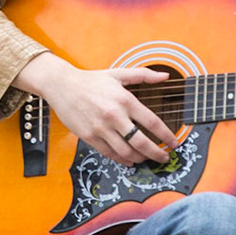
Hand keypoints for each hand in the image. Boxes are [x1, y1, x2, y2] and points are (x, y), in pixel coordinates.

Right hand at [15, 52, 175, 165]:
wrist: (61, 85)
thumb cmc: (91, 80)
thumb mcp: (118, 73)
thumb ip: (143, 75)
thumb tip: (165, 76)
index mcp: (125, 100)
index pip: (152, 122)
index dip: (166, 135)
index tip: (174, 142)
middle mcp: (114, 116)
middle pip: (141, 142)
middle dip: (157, 153)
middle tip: (164, 157)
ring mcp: (101, 128)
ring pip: (126, 152)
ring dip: (140, 159)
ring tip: (147, 159)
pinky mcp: (89, 136)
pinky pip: (109, 153)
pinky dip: (122, 160)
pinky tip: (129, 161)